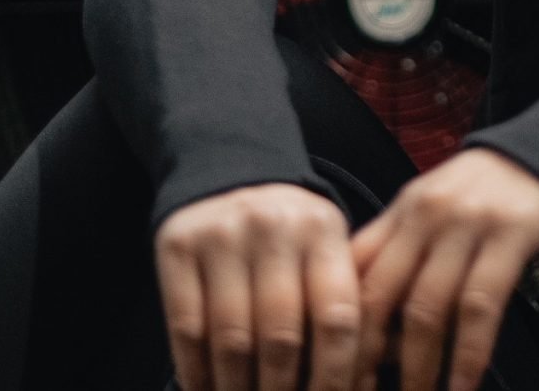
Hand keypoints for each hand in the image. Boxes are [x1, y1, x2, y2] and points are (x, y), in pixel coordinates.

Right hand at [155, 181, 360, 390]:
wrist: (229, 170)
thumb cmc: (289, 233)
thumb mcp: (325, 248)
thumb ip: (340, 305)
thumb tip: (359, 384)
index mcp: (323, 231)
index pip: (337, 318)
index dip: (334, 376)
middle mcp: (275, 227)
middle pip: (281, 336)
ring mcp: (223, 234)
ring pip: (231, 339)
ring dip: (236, 389)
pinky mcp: (179, 246)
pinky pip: (186, 328)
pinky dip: (195, 373)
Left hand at [350, 149, 538, 390]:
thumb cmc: (481, 192)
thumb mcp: (429, 208)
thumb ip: (395, 252)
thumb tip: (363, 322)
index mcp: (400, 213)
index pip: (354, 275)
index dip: (338, 330)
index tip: (336, 370)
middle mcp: (426, 216)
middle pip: (380, 296)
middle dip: (368, 357)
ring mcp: (467, 225)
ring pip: (428, 308)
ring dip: (419, 367)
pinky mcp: (509, 236)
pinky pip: (481, 306)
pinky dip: (470, 353)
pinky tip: (463, 384)